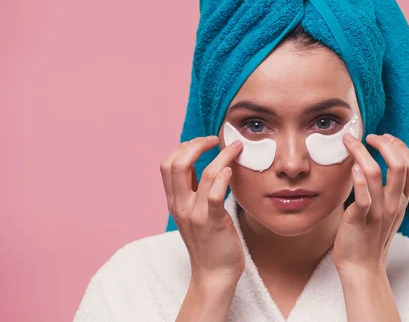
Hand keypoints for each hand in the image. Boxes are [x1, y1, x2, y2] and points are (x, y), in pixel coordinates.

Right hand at [160, 136, 244, 284]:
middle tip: (215, 139)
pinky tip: (232, 170)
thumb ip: (194, 191)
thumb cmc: (210, 242)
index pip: (167, 164)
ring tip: (236, 148)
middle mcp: (180, 206)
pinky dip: (223, 177)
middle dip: (196, 144)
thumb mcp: (194, 213)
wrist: (214, 274)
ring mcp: (195, 214)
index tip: (202, 142)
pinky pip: (215, 194)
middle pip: (176, 164)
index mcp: (174, 202)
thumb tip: (201, 166)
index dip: (183, 147)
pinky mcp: (213, 222)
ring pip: (204, 173)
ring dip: (222, 155)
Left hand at [333, 133, 408, 274]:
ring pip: (377, 173)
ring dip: (362, 152)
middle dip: (385, 144)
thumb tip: (372, 164)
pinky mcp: (360, 220)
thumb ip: (386, 190)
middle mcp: (394, 204)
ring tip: (350, 142)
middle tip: (369, 136)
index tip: (384, 137)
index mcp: (401, 200)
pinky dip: (359, 179)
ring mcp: (378, 212)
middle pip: (400, 164)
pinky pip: (363, 197)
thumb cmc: (369, 237)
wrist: (362, 268)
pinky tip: (352, 167)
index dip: (400, 146)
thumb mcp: (386, 212)